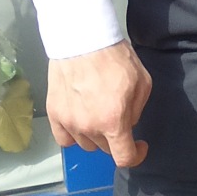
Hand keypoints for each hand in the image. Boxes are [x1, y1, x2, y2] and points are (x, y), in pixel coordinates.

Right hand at [46, 40, 151, 167]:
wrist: (83, 38)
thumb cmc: (114, 57)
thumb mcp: (142, 83)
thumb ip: (137, 110)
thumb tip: (128, 123)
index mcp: (113, 121)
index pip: (124, 157)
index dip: (136, 155)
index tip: (139, 146)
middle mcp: (89, 127)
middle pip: (105, 148)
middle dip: (115, 138)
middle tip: (118, 117)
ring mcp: (68, 122)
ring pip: (85, 144)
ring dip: (95, 135)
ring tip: (97, 113)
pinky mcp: (54, 113)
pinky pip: (64, 138)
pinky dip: (73, 134)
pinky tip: (79, 121)